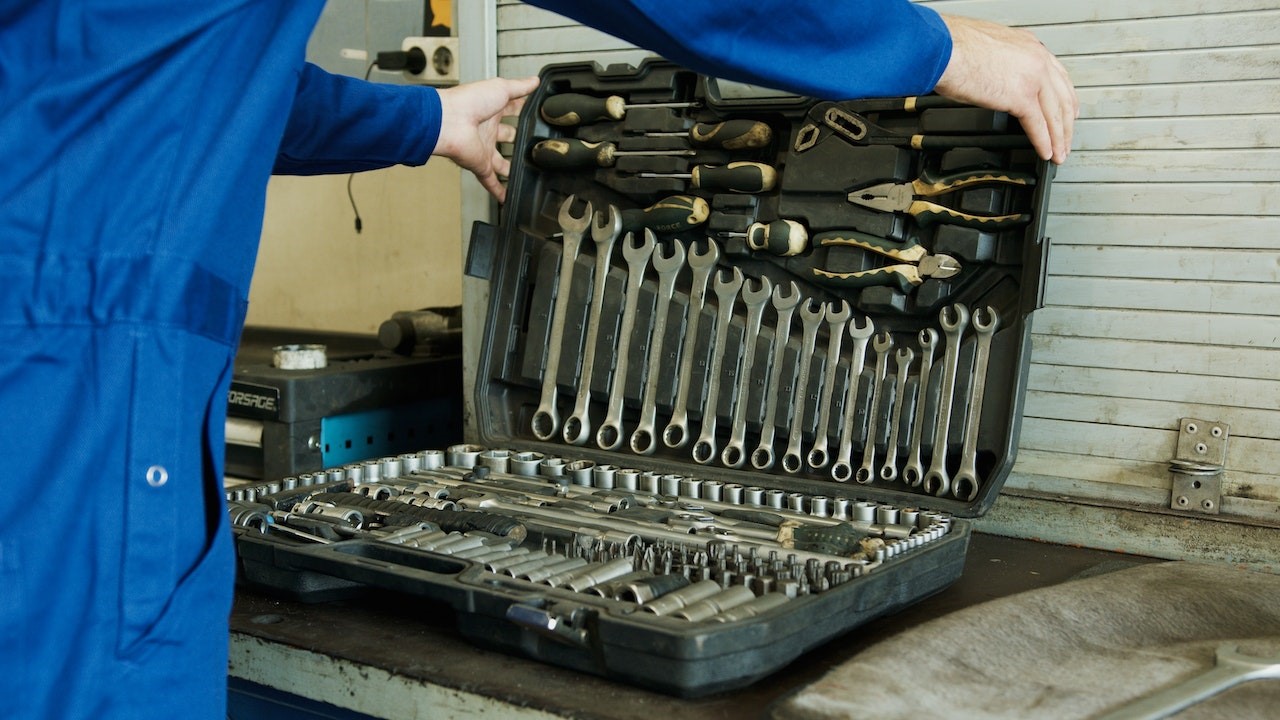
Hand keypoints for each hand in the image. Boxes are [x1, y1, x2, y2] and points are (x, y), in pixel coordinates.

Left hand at [435, 76, 540, 201]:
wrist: (449, 121)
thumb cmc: (468, 101)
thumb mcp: (501, 88)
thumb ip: (520, 87)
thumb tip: (534, 81)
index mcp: (491, 110)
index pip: (511, 111)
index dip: (523, 112)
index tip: (536, 115)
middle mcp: (487, 130)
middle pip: (507, 137)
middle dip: (518, 141)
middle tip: (533, 146)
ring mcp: (483, 148)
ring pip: (501, 162)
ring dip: (511, 168)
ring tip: (526, 173)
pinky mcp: (480, 165)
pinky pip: (490, 181)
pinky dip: (499, 190)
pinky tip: (507, 198)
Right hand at [934, 15, 1077, 163]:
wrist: (945, 49)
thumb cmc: (954, 47)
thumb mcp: (989, 49)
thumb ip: (1002, 64)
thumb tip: (996, 80)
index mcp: (1029, 45)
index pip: (1057, 75)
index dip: (1065, 97)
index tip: (1069, 110)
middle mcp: (1036, 59)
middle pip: (1062, 96)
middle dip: (1066, 123)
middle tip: (1067, 139)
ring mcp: (1032, 78)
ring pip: (1054, 113)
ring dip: (1059, 137)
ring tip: (1059, 153)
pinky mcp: (1021, 97)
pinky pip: (1038, 125)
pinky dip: (1044, 142)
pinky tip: (1046, 152)